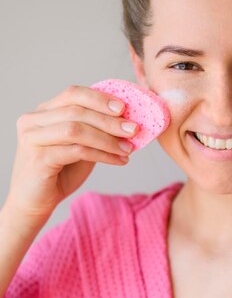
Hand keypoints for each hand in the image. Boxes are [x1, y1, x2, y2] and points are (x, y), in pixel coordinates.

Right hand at [6, 84, 138, 221]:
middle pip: (77, 111)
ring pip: (76, 130)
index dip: (100, 98)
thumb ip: (93, 130)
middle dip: (109, 120)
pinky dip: (102, 155)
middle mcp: (33, 121)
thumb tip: (127, 121)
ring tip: (128, 148)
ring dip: (107, 139)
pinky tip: (118, 160)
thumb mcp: (78, 145)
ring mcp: (33, 139)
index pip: (73, 94)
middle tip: (133, 129)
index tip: (124, 108)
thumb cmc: (59, 173)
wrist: (35, 202)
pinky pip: (77, 151)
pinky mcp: (38, 159)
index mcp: (43, 112)